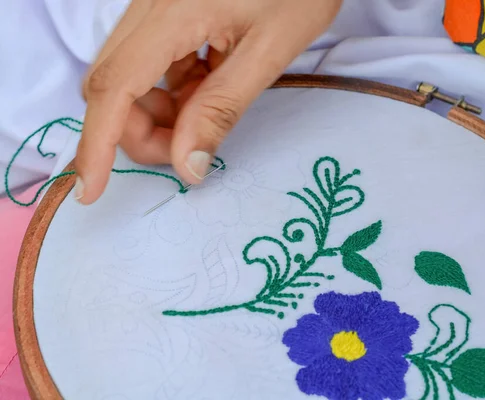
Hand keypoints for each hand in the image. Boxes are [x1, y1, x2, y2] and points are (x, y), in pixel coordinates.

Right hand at [74, 0, 341, 203]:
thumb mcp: (268, 51)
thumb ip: (221, 108)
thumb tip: (187, 167)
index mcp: (170, 14)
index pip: (114, 88)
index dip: (97, 144)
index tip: (92, 190)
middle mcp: (149, 8)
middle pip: (113, 84)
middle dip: (137, 132)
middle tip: (186, 154)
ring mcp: (157, 8)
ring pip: (132, 77)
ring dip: (158, 114)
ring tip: (205, 121)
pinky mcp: (171, 12)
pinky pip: (156, 63)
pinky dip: (175, 92)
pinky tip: (208, 94)